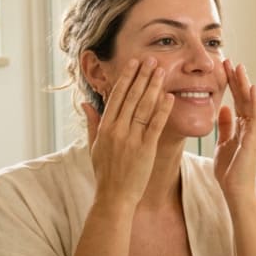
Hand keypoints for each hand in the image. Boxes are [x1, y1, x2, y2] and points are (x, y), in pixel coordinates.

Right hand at [83, 57, 173, 206]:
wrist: (114, 197)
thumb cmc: (105, 173)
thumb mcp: (94, 146)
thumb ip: (92, 123)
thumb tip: (86, 103)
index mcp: (105, 127)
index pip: (116, 96)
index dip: (126, 78)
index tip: (133, 63)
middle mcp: (117, 130)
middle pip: (131, 97)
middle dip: (142, 76)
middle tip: (151, 59)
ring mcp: (131, 139)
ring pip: (144, 107)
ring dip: (153, 86)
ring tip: (161, 71)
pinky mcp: (145, 148)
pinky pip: (155, 124)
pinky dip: (162, 109)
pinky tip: (169, 96)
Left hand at [214, 59, 255, 202]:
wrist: (236, 190)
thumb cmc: (231, 171)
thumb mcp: (223, 143)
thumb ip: (225, 126)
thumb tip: (224, 108)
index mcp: (242, 126)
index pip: (237, 100)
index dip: (231, 84)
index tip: (223, 68)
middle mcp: (250, 126)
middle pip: (244, 97)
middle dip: (237, 79)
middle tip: (229, 60)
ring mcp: (254, 131)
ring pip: (251, 102)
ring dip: (245, 84)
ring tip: (240, 67)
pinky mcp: (254, 138)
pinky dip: (255, 101)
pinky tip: (252, 88)